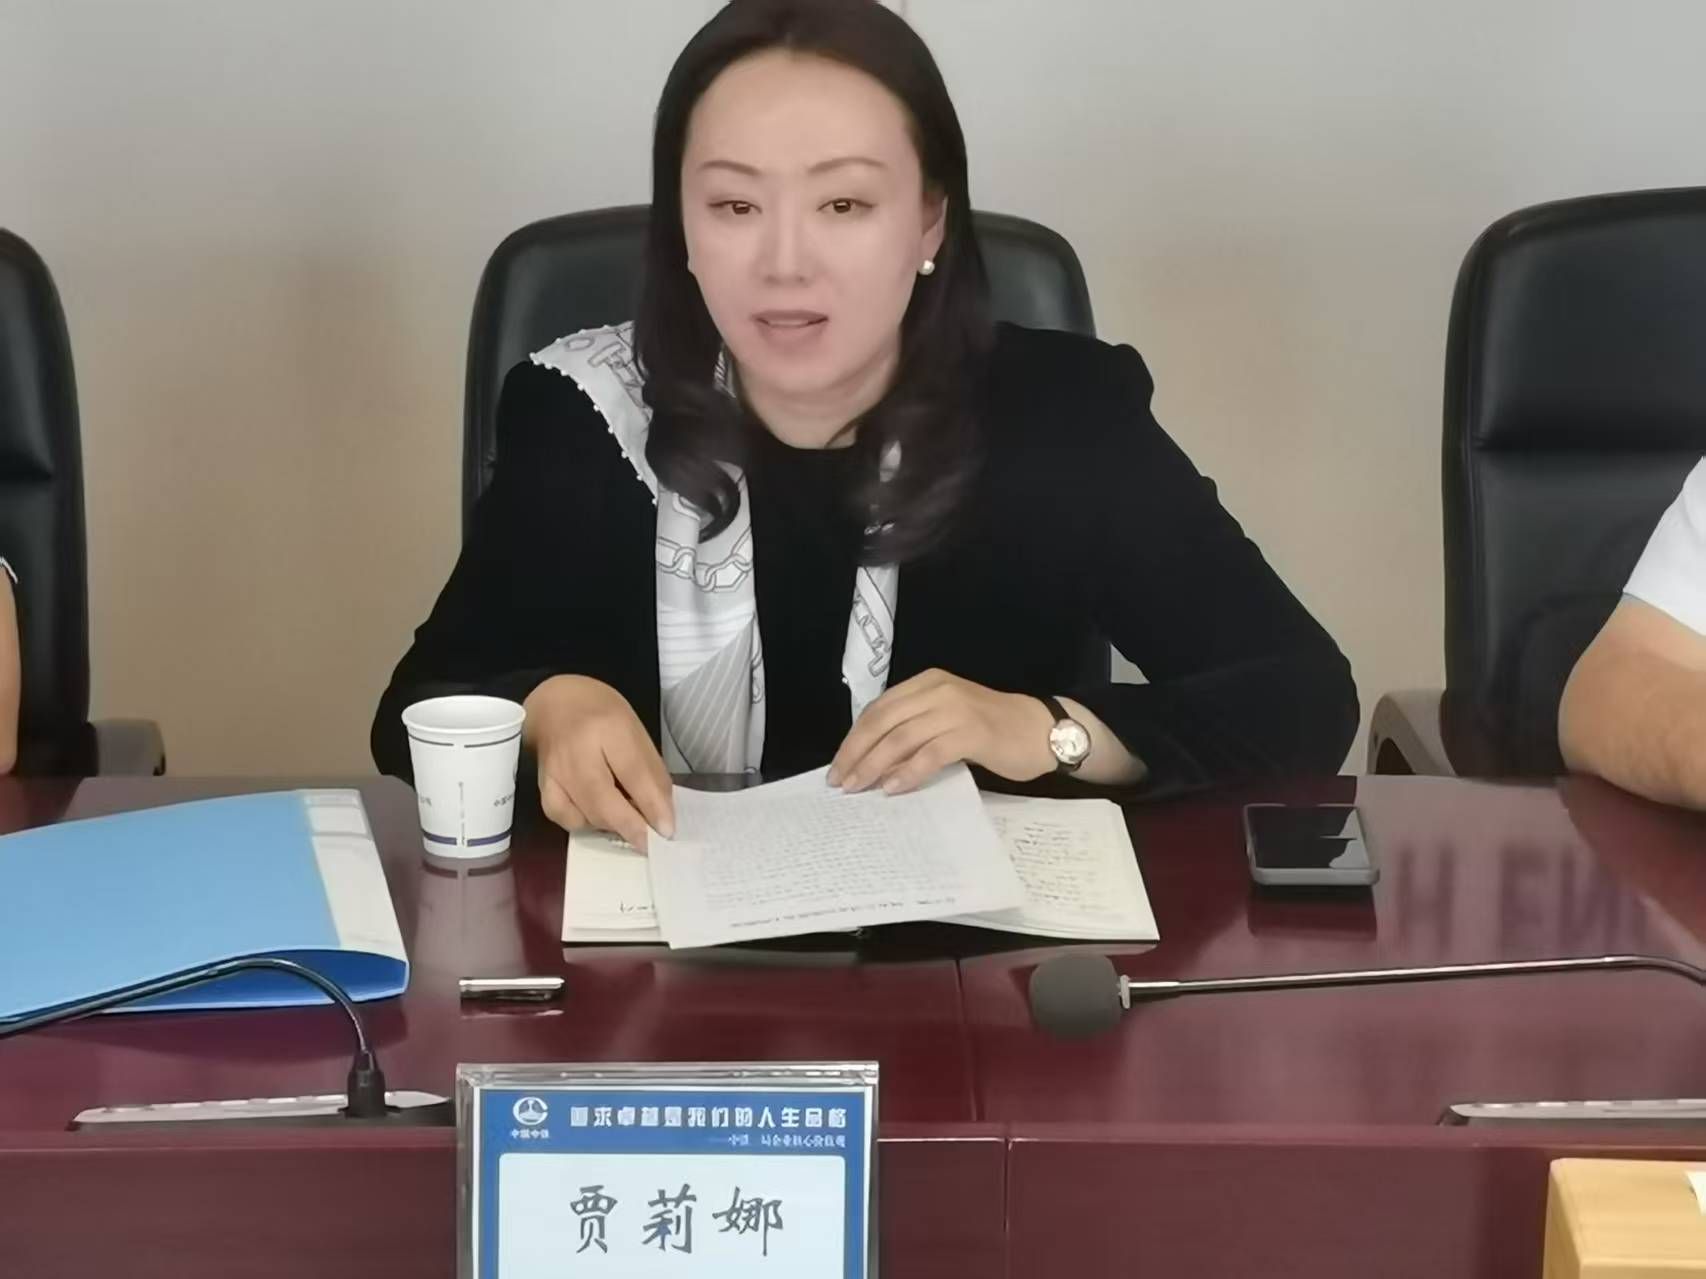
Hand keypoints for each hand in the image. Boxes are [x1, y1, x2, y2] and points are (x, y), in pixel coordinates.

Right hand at [523, 675, 673, 848]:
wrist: (554, 703)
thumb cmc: (601, 713)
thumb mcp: (635, 729)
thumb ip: (650, 769)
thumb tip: (662, 812)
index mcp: (609, 727)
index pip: (634, 774)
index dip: (652, 807)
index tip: (667, 830)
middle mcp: (577, 750)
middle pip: (605, 801)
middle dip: (631, 828)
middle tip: (649, 842)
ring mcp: (555, 770)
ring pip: (585, 814)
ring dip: (611, 826)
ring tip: (627, 822)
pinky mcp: (541, 784)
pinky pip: (563, 817)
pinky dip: (583, 823)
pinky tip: (596, 815)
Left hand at [828, 669, 1055, 794]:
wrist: (1041, 731)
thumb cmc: (992, 730)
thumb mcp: (946, 721)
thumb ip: (914, 733)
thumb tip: (873, 764)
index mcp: (926, 683)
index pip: (878, 708)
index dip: (854, 738)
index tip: (838, 766)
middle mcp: (938, 690)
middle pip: (883, 721)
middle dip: (856, 753)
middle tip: (839, 782)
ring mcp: (956, 709)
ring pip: (901, 737)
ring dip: (874, 765)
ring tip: (858, 788)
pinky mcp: (972, 733)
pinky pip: (930, 753)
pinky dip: (907, 772)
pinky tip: (893, 788)